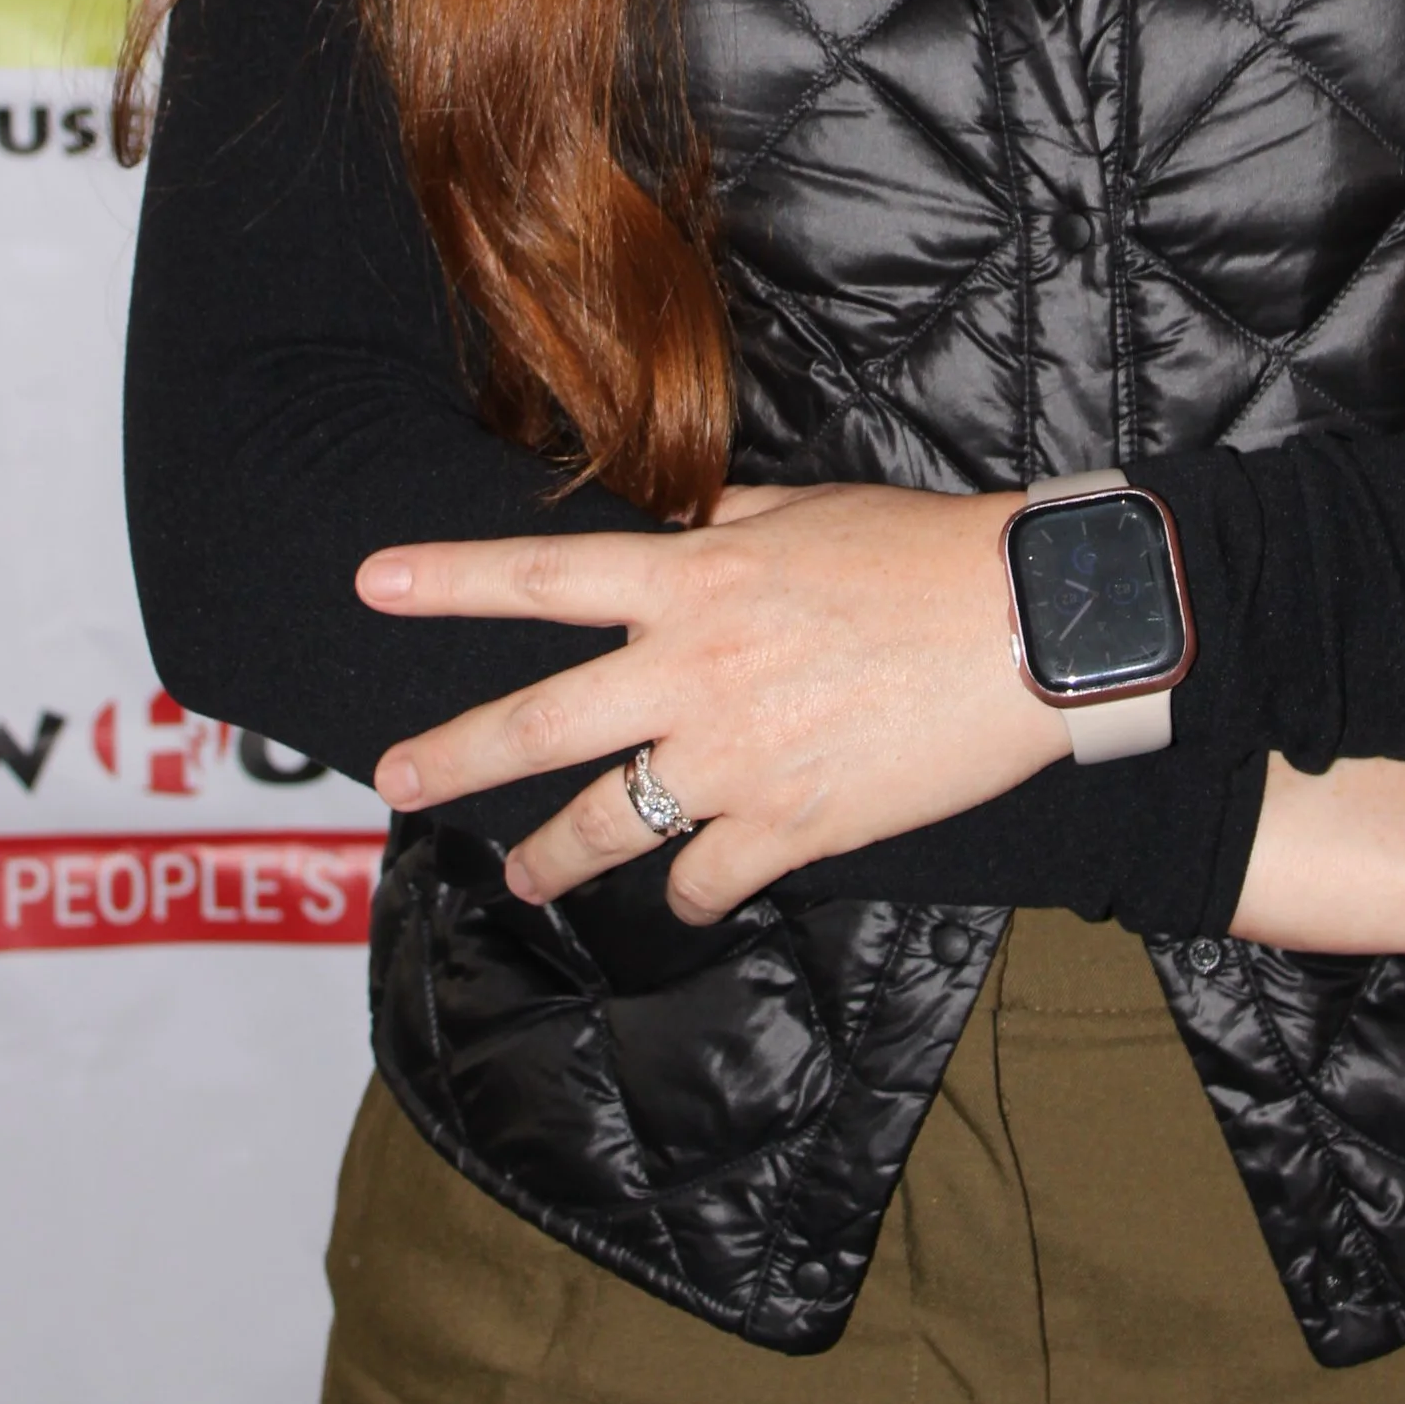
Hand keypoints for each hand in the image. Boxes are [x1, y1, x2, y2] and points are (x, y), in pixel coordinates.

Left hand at [357, 481, 1052, 923]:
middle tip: (395, 778)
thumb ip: (719, 526)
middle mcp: (695, 669)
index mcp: (697, 579)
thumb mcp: (806, 511)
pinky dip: (688, 892)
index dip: (447, 578)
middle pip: (541, 722)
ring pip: (608, 822)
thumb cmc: (926, 553)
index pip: (543, 576)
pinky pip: (705, 879)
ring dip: (552, 855)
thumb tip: (666, 524)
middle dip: (455, 754)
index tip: (372, 584)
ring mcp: (738, 755)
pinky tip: (687, 892)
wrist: (1032, 626)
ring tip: (525, 872)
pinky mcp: (792, 825)